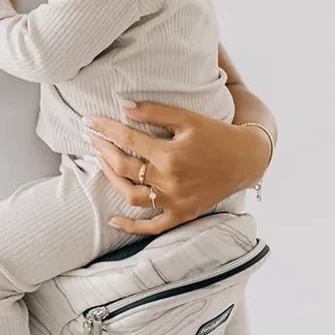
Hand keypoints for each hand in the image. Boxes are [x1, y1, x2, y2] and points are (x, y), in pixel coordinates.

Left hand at [85, 102, 270, 234]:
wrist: (247, 160)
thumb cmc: (217, 134)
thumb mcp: (188, 118)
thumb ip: (154, 112)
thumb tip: (123, 107)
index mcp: (170, 155)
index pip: (127, 140)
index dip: (105, 128)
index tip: (88, 120)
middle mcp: (170, 181)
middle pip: (124, 167)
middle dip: (102, 150)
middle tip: (91, 138)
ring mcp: (175, 202)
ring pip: (131, 196)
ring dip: (111, 179)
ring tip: (101, 162)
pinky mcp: (182, 215)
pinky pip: (152, 228)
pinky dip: (131, 227)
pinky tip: (113, 220)